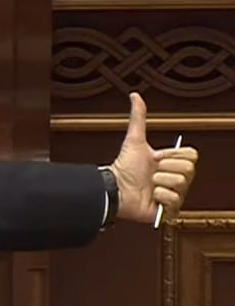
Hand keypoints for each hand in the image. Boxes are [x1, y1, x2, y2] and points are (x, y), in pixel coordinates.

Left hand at [108, 92, 198, 224]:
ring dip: (159, 183)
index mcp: (171, 163)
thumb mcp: (134, 140)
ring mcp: (173, 194)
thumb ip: (138, 117)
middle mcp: (175, 179)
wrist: (114, 190)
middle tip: (152, 172)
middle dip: (165, 169)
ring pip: (181, 183)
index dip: (173, 155)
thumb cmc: (124, 168)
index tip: (156, 158)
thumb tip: (135, 96)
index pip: (191, 155)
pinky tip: (150, 196)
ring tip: (149, 185)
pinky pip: (174, 200)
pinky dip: (159, 197)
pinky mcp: (169, 210)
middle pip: (188, 169)